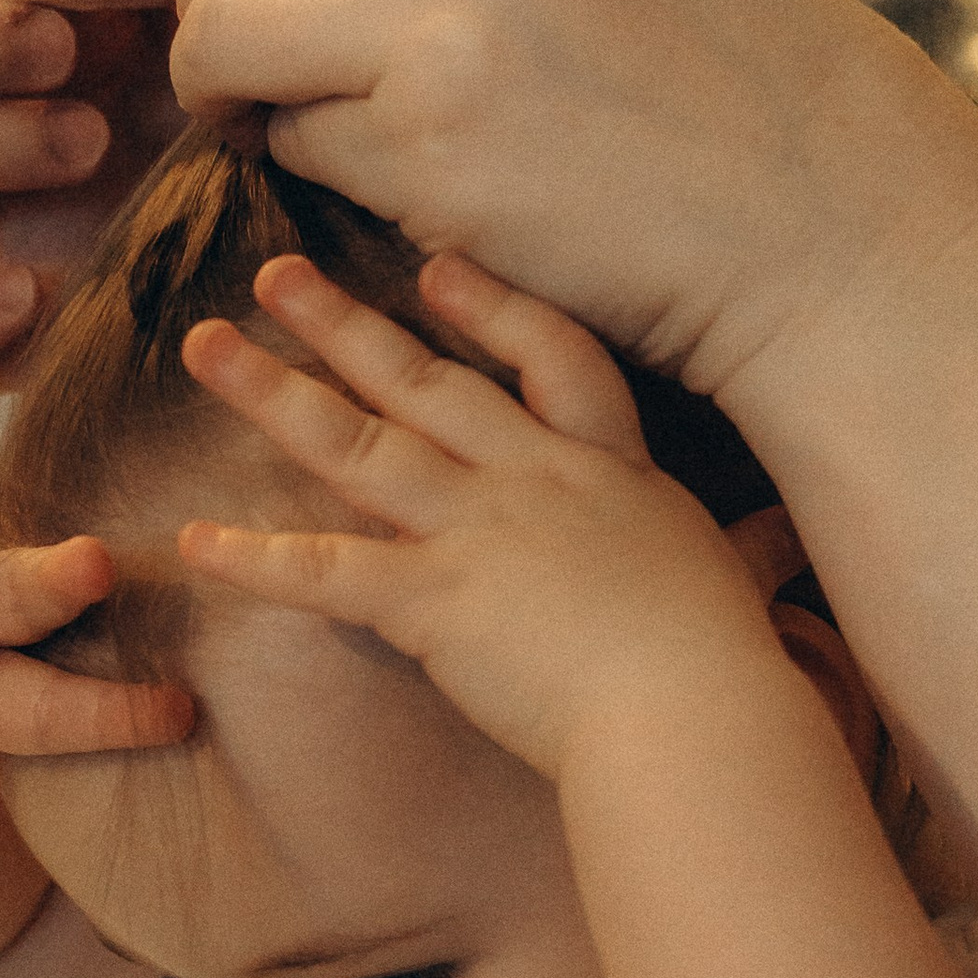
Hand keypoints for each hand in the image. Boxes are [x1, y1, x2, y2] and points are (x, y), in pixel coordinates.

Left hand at [167, 0, 977, 399]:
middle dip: (233, 8)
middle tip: (271, 81)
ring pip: (220, 29)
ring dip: (239, 88)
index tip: (330, 12)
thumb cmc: (740, 89)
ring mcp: (440, 12)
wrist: (845, 222)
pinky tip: (412, 188)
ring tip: (302, 129)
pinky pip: (291, 138)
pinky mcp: (426, 140)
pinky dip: (322, 168)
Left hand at [174, 251, 786, 782]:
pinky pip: (328, 572)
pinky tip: (194, 539)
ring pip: (358, 445)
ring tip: (204, 347)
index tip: (437, 268)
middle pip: (425, 382)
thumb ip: (743, 556)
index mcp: (607, 472)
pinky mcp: (436, 601)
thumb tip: (783, 545)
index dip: (492, 310)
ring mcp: (479, 533)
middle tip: (275, 273)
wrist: (693, 710)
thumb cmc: (722, 663)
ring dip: (275, 394)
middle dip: (345, 323)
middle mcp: (532, 481)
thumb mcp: (736, 584)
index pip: (550, 361)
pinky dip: (258, 558)